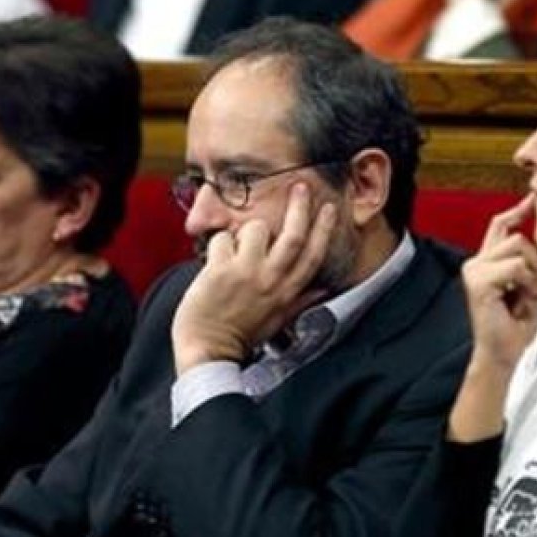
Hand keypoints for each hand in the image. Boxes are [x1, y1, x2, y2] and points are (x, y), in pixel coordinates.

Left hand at [171, 184, 337, 373]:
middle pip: (293, 234)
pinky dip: (218, 244)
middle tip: (299, 186)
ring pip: (255, 229)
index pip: (313, 254)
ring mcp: (246, 274)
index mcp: (286, 292)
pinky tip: (215, 262)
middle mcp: (271, 280)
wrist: (208, 350)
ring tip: (236, 249)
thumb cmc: (241, 334)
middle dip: (299, 206)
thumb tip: (323, 288)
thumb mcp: (278, 318)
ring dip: (245, 231)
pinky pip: (223, 239)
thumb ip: (300, 300)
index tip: (328, 208)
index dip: (323, 228)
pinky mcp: (220, 271)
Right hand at [462, 194, 536, 368]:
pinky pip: (516, 266)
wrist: (504, 353)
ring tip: (529, 295)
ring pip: (519, 246)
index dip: (518, 210)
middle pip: (518, 236)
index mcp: (488, 262)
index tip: (534, 199)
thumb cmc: (516, 326)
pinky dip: (527, 282)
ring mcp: (474, 270)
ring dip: (534, 273)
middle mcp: (476, 262)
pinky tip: (521, 299)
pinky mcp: (478, 280)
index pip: (501, 224)